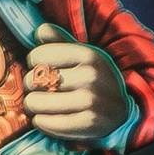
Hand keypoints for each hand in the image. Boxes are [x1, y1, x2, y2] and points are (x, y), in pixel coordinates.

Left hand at [18, 41, 133, 139]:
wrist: (122, 112)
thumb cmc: (95, 80)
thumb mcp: (84, 55)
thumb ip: (60, 40)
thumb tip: (39, 31)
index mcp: (88, 54)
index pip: (37, 55)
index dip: (34, 63)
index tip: (43, 69)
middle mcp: (90, 75)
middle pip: (33, 79)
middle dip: (31, 86)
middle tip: (41, 90)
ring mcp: (90, 100)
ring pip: (35, 103)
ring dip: (33, 106)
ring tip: (41, 105)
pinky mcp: (87, 123)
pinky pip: (45, 123)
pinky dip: (41, 122)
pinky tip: (48, 119)